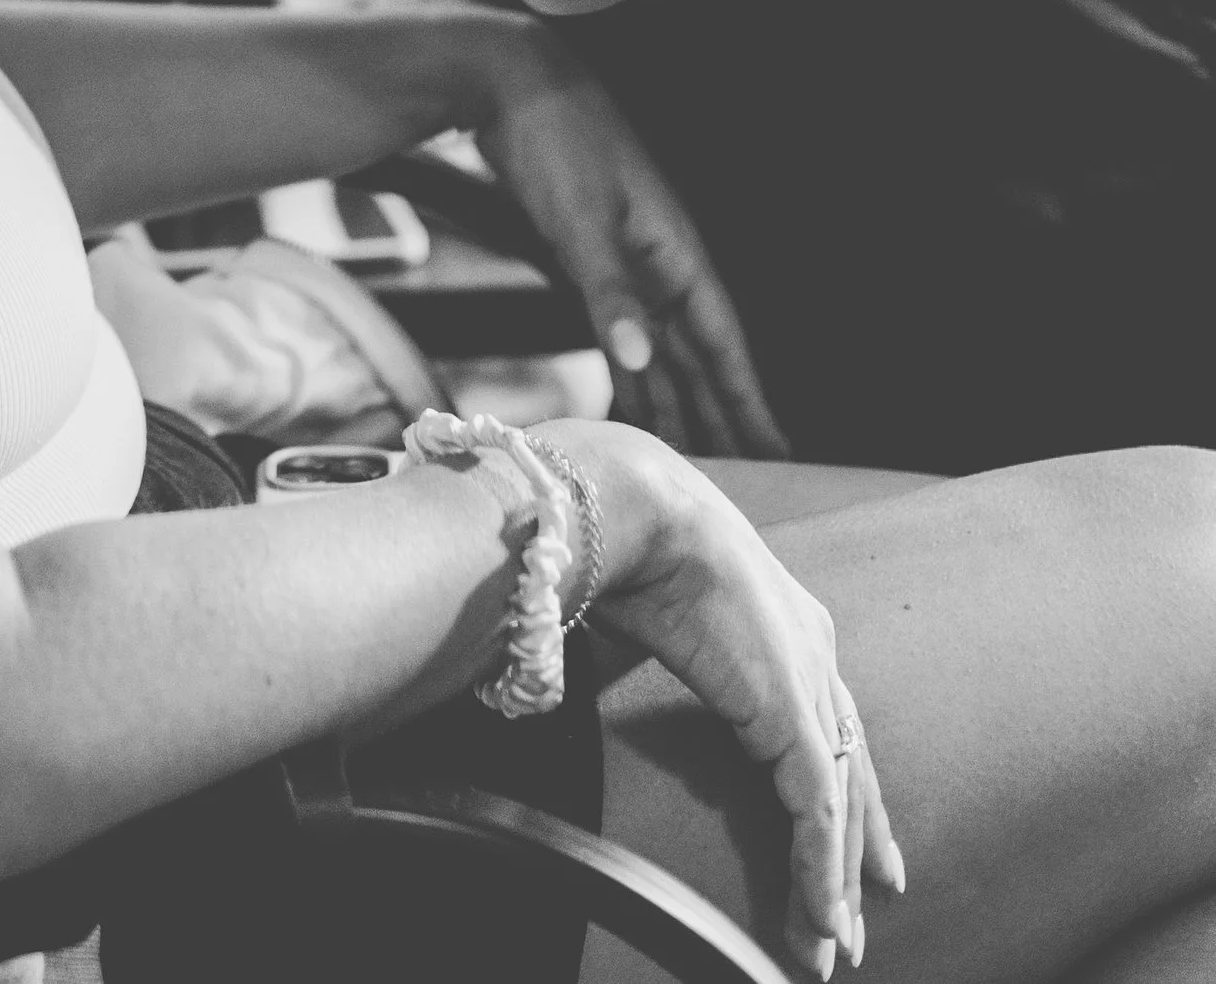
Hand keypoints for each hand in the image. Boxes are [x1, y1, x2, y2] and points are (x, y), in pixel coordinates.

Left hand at [472, 40, 788, 457]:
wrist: (509, 85)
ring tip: (698, 465)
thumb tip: (641, 360)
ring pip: (660, 352)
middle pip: (698, 357)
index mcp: (674, 253)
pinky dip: (629, 375)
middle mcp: (660, 265)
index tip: (781, 451)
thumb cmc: (556, 143)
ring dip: (676, 404)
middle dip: (722, 417)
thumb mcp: (582, 220)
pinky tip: (631, 407)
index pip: (723, 342)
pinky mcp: (588, 263)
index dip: (749, 398)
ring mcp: (627, 264)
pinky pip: (621, 334)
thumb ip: (610, 292)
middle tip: (752, 483)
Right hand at [580, 426, 905, 976]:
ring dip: (831, 882)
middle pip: (848, 774)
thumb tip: (590, 687)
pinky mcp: (793, 709)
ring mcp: (811, 681)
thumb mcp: (651, 616)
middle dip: (852, 855)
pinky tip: (821, 915)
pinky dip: (818, 868)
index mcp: (786, 628)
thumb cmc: (628, 544)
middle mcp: (815, 654)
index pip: (831, 729)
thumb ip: (647, 659)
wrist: (637, 508)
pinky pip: (815, 807)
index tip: (857, 856)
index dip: (845, 796)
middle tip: (852, 926)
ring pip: (837, 804)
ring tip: (829, 944)